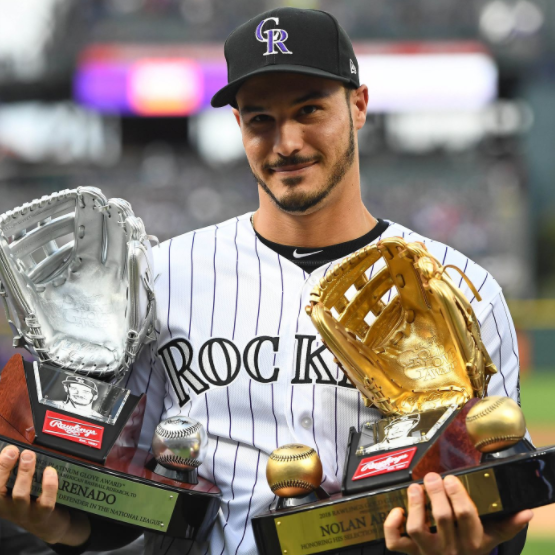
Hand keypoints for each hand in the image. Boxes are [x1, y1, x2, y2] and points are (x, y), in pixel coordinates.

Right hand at [0, 445, 90, 545]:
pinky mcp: (42, 516)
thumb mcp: (17, 486)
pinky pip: (45, 502)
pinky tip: (49, 471)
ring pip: (20, 495)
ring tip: (30, 456)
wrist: (48, 524)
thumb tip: (12, 449)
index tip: (8, 450)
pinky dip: (48, 485)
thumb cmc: (30, 498)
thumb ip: (13, 470)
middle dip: (4, 468)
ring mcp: (24, 514)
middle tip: (14, 451)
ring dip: (24, 473)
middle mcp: (7, 508)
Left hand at [384, 472, 532, 554]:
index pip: (466, 516)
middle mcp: (450, 548)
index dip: (457, 494)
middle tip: (432, 476)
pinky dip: (392, 526)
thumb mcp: (491, 538)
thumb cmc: (472, 546)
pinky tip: (397, 510)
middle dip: (436, 492)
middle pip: (442, 517)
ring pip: (417, 529)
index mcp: (472, 541)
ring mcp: (428, 551)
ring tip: (415, 488)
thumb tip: (527, 512)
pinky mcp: (411, 552)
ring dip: (415, 505)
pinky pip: (396, 543)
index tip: (451, 478)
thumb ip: (508, 524)